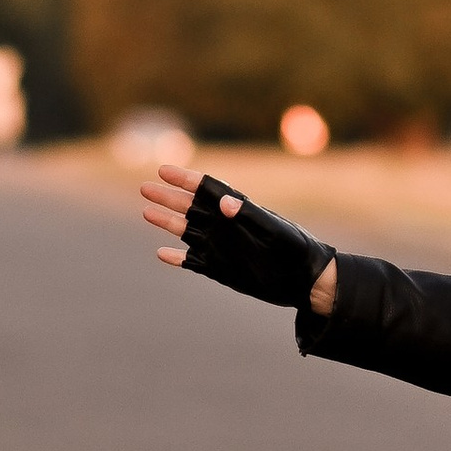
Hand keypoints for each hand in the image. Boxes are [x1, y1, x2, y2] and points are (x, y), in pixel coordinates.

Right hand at [139, 159, 336, 316]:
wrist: (304, 279)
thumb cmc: (295, 248)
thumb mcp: (274, 230)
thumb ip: (249, 214)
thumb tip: (224, 202)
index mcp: (238, 209)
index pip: (207, 189)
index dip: (185, 179)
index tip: (163, 170)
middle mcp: (225, 225)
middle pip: (190, 207)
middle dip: (168, 197)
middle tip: (145, 188)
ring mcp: (220, 246)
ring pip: (186, 231)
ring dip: (167, 222)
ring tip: (146, 211)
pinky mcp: (219, 268)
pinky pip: (192, 261)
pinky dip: (176, 258)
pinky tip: (161, 253)